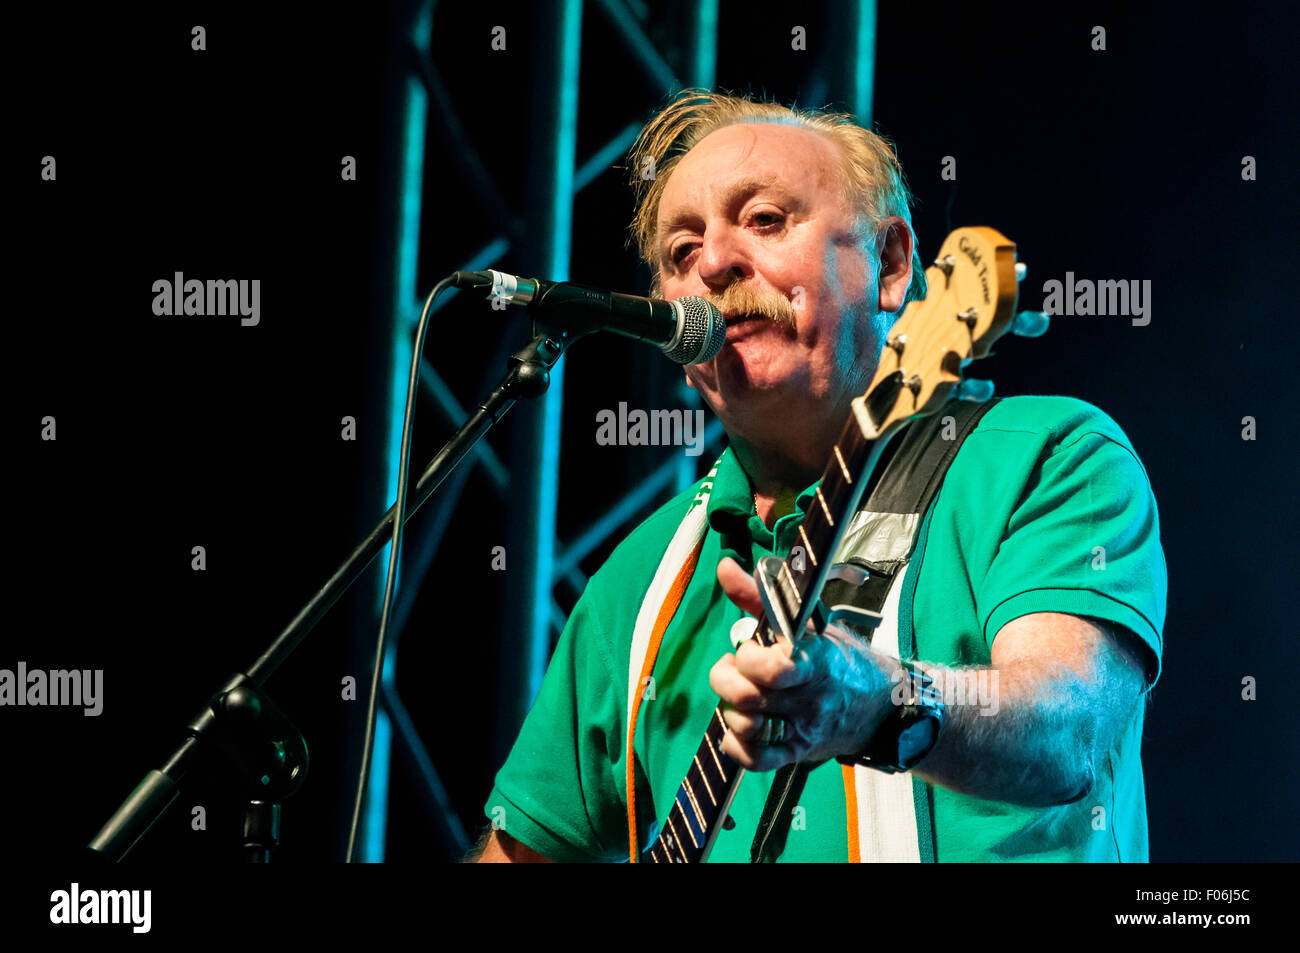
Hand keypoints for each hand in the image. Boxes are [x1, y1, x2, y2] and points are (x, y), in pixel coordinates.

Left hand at [709, 557, 898, 771]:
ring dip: (731, 710)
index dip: (748, 658)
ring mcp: (804, 728)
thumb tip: (724, 567)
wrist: (883, 707)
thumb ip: (761, 597)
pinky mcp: (798, 752)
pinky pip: (757, 760)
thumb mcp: (808, 621)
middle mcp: (809, 697)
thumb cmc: (839, 657)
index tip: (747, 647)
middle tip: (733, 669)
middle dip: (726, 680)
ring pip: (748, 728)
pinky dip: (736, 746)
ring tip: (740, 696)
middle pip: (749, 697)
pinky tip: (740, 728)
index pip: (775, 668)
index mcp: (814, 660)